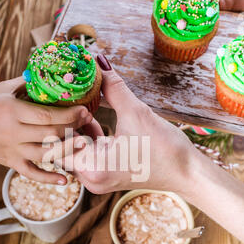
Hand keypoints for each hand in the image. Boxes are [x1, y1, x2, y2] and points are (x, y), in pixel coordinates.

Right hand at [0, 77, 92, 183]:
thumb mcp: (1, 90)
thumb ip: (25, 83)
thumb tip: (50, 74)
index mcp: (12, 111)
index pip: (46, 115)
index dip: (68, 114)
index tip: (84, 109)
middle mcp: (13, 133)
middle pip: (50, 134)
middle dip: (72, 128)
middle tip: (89, 120)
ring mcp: (13, 151)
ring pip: (45, 155)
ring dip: (67, 151)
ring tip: (84, 144)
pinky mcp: (12, 163)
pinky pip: (32, 174)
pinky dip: (48, 178)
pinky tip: (65, 180)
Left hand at [60, 55, 197, 195]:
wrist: (185, 173)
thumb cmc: (164, 149)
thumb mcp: (136, 113)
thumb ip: (114, 87)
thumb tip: (99, 62)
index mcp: (92, 167)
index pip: (57, 140)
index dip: (57, 115)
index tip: (60, 94)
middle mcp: (89, 178)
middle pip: (62, 147)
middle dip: (64, 120)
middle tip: (64, 96)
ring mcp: (96, 180)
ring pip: (73, 151)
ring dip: (75, 128)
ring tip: (77, 104)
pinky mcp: (104, 177)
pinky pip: (86, 156)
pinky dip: (86, 138)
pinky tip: (91, 118)